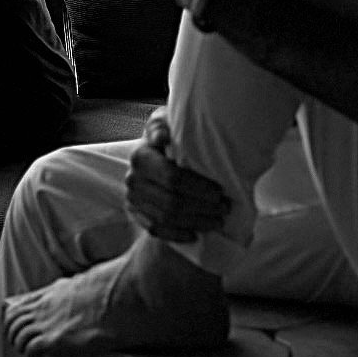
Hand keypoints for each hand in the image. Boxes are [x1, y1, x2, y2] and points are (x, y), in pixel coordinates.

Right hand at [125, 106, 231, 241]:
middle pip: (171, 201)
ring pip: (166, 218)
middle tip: (225, 208)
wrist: (153, 151)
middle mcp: (133, 180)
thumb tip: (163, 138)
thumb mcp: (164, 122)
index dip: (198, 187)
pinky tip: (195, 234)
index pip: (172, 177)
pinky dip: (177, 234)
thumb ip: (161, 126)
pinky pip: (156, 230)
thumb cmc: (167, 134)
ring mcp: (133, 199)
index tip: (220, 191)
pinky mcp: (136, 214)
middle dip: (202, 207)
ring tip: (217, 220)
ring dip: (195, 222)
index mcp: (140, 157)